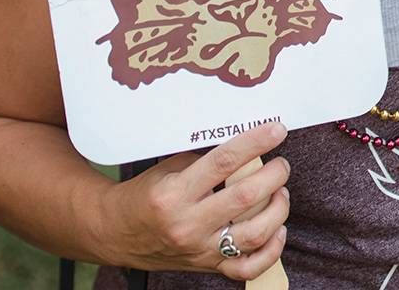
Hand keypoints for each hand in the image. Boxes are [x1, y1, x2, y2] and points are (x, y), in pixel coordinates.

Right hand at [107, 122, 289, 277]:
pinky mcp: (207, 266)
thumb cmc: (147, 194)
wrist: (117, 233)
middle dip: (274, 175)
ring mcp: (199, 249)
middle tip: (281, 163)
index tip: (276, 130)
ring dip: (278, 209)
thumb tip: (249, 142)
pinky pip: (248, 267)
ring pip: (254, 234)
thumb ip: (208, 159)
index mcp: (175, 192)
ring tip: (280, 191)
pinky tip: (277, 229)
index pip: (224, 161)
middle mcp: (188, 224)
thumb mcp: (171, 167)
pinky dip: (271, 250)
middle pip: (245, 197)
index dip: (255, 142)